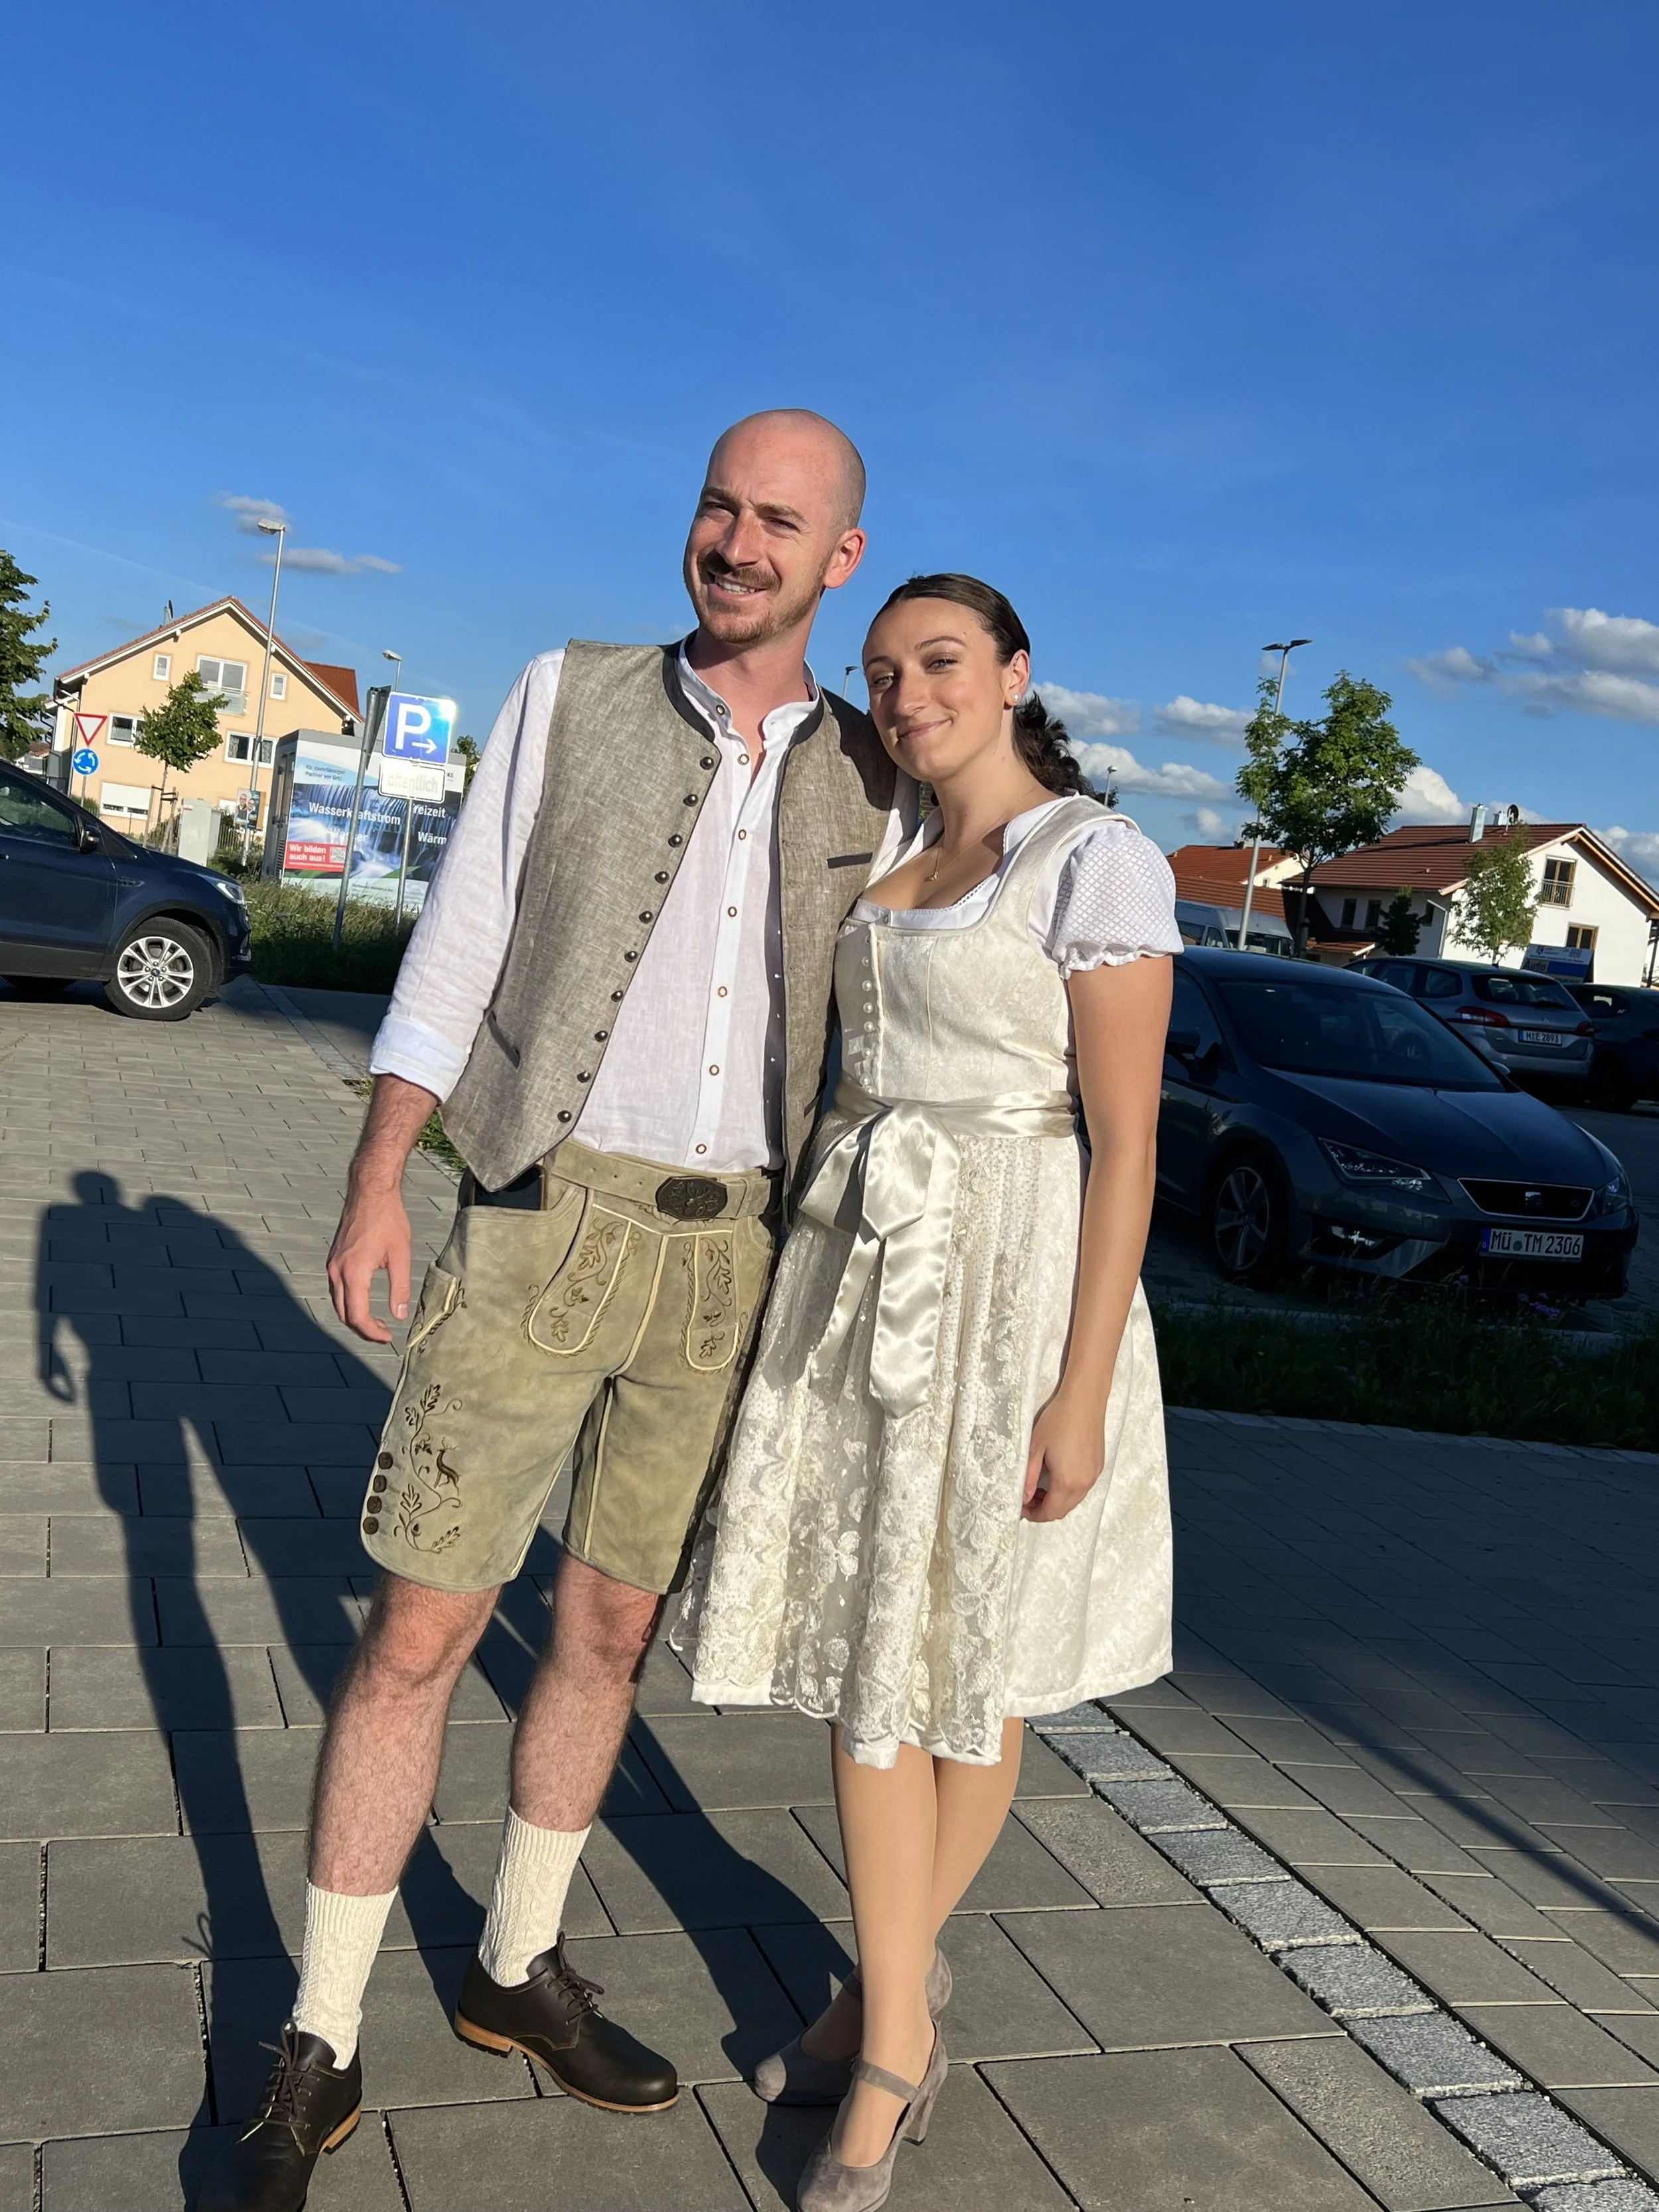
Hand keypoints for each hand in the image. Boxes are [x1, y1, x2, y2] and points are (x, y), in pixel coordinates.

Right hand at [326, 1177, 411, 1343]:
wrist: (370, 1192)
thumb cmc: (388, 1220)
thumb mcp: (401, 1255)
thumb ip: (400, 1288)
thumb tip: (399, 1315)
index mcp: (354, 1273)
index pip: (357, 1316)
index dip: (372, 1332)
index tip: (388, 1338)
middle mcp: (337, 1271)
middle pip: (344, 1314)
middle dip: (362, 1330)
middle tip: (383, 1335)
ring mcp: (332, 1265)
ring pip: (338, 1303)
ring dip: (354, 1317)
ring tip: (376, 1323)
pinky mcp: (333, 1259)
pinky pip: (337, 1289)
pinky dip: (349, 1302)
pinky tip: (365, 1302)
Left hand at [1022, 1387, 1106, 1522]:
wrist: (1084, 1401)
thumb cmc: (1058, 1420)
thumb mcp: (1035, 1448)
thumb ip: (1028, 1477)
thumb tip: (1024, 1497)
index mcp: (1067, 1481)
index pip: (1050, 1512)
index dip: (1033, 1514)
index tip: (1022, 1506)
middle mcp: (1084, 1482)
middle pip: (1063, 1510)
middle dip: (1044, 1509)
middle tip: (1028, 1497)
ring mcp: (1094, 1475)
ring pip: (1074, 1501)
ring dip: (1057, 1500)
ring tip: (1040, 1486)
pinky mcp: (1098, 1466)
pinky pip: (1083, 1488)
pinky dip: (1069, 1490)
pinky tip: (1058, 1475)